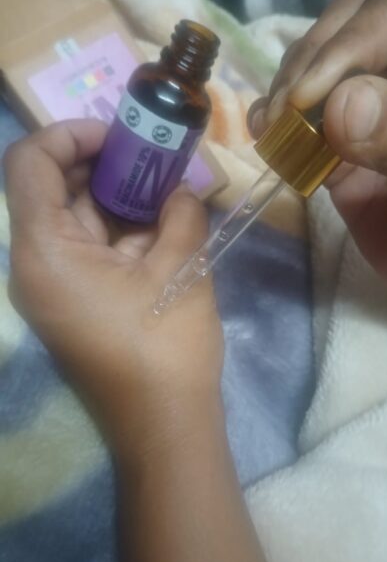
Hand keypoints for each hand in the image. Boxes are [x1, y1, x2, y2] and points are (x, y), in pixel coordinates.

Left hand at [3, 120, 223, 444]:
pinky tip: (162, 223)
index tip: (122, 137)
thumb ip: (178, 212)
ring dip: (116, 196)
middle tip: (155, 157)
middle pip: (50, 188)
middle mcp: (34, 265)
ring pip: (73, 218)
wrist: (164, 426)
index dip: (71, 135)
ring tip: (167, 186)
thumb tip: (179, 189)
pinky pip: (87, 249)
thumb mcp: (180, 266)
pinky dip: (119, 230)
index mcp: (43, 251)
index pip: (30, 163)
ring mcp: (52, 287)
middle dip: (102, 164)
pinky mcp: (73, 304)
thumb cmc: (166, 345)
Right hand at [249, 0, 386, 324]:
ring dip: (285, 91)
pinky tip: (267, 140)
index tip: (311, 94)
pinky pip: (300, 126)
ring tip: (273, 129)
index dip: (351, 43)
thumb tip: (339, 104)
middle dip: (311, 59)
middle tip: (288, 108)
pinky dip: (276, 128)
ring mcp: (370, 113)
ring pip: (317, 70)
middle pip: (349, 28)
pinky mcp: (340, 154)